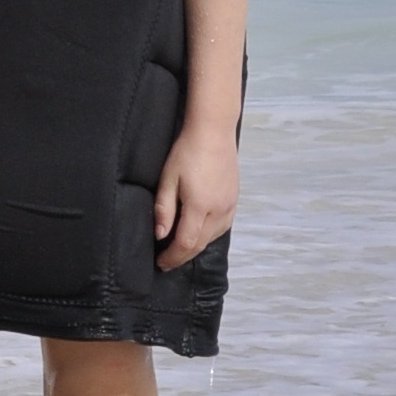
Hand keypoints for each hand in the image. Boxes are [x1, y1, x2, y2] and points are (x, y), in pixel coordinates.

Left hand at [153, 121, 238, 269]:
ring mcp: (229, 205)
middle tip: (168, 261)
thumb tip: (160, 235)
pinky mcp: (234, 200)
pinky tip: (200, 233)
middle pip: (200, 244)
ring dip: (196, 247)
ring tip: (181, 250)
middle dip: (182, 256)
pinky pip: (222, 227)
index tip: (161, 263)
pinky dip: (209, 236)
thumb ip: (164, 209)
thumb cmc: (187, 151)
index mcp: (200, 206)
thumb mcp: (168, 178)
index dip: (173, 257)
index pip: (186, 243)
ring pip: (212, 237)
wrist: (213, 132)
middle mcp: (218, 210)